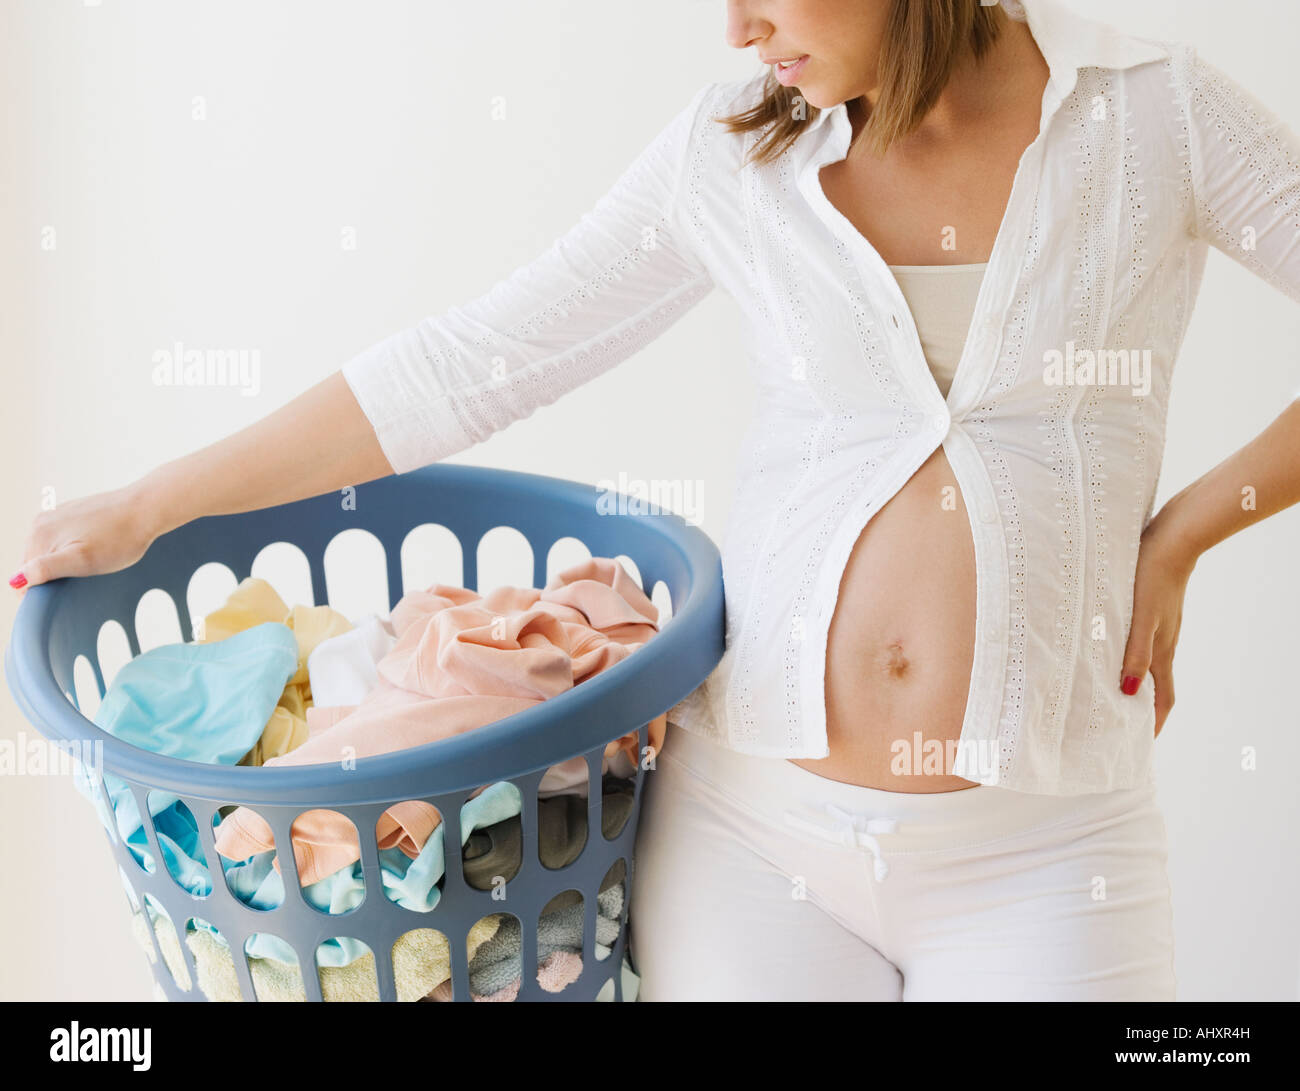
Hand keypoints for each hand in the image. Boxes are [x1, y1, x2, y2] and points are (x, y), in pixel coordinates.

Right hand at [12, 483, 163, 592]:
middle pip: (36, 563)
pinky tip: (93, 548)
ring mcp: (56, 515)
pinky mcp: (72, 512)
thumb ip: (47, 569)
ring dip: (64, 562)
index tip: (67, 592)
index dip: (43, 591)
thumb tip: (15, 580)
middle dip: (54, 575)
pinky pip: (63, 539)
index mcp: (39, 535)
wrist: (145, 509)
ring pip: (50, 551)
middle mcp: (41, 522)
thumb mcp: (83, 561)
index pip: (25, 576)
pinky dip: (73, 549)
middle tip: (83, 577)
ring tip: (91, 561)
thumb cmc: (119, 538)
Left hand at [1119, 514, 1198, 735]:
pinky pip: (1140, 642)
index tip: (1139, 744)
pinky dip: (1128, 656)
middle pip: (1153, 686)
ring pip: (1146, 663)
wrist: (1172, 539)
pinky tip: (1109, 650)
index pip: (1162, 699)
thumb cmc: (1153, 577)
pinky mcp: (1152, 609)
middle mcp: (1163, 643)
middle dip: (1138, 709)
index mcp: (1162, 651)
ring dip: (1131, 682)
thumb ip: (1135, 654)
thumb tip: (1129, 692)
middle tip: (1116, 725)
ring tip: (1107, 694)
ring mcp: (1160, 626)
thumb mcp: (1141, 618)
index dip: (1152, 724)